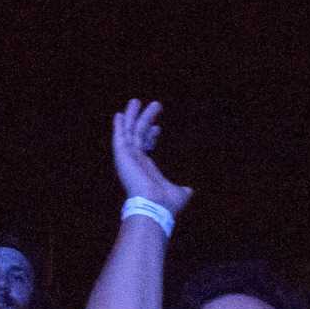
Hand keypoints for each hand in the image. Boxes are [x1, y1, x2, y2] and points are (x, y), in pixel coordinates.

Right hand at [110, 100, 193, 214]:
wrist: (155, 207)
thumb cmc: (166, 204)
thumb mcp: (179, 194)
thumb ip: (183, 190)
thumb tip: (190, 190)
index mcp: (146, 170)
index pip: (146, 149)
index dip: (151, 137)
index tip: (158, 127)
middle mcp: (135, 163)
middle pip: (138, 136)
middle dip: (145, 120)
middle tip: (154, 106)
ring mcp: (128, 159)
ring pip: (129, 132)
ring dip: (132, 116)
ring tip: (136, 101)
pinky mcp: (122, 156)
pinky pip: (119, 137)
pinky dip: (119, 126)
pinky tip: (119, 114)